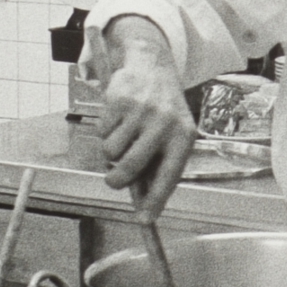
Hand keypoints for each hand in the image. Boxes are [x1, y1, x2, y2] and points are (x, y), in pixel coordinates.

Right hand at [86, 16, 195, 221]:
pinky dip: (104, 131)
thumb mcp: (173, 134)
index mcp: (184, 137)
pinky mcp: (121, 100)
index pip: (169, 175)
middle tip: (112, 181)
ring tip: (123, 136)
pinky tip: (118, 117)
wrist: (153, 66)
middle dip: (116, 181)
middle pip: (131, 167)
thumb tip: (144, 200)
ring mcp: (142, 111)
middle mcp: (165, 124)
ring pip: (112, 151)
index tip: (144, 220)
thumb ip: (158, 163)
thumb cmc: (164, 110)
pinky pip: (102, 132)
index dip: (156, 200)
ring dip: (110, 151)